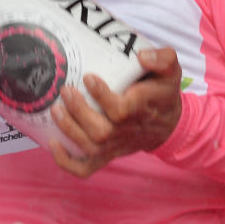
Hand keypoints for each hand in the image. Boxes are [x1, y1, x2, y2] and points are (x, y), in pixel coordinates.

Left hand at [48, 47, 182, 177]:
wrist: (168, 124)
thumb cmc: (162, 93)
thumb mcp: (171, 72)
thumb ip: (163, 59)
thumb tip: (142, 56)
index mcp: (141, 109)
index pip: (120, 110)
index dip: (102, 96)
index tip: (89, 78)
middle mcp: (126, 131)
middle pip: (100, 131)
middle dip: (79, 112)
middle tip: (66, 90)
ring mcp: (115, 145)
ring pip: (90, 146)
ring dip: (69, 130)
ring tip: (56, 109)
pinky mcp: (107, 154)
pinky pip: (87, 167)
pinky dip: (67, 161)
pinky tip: (53, 144)